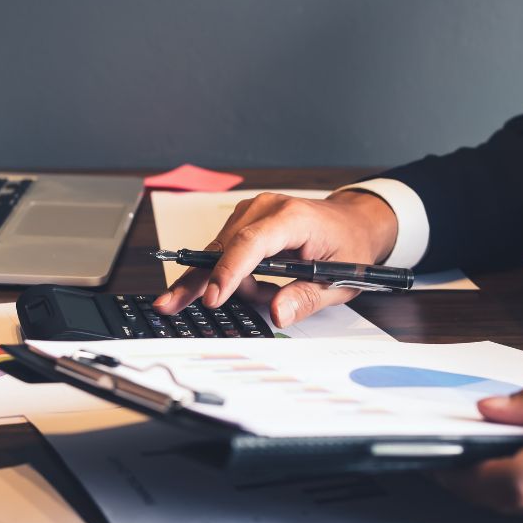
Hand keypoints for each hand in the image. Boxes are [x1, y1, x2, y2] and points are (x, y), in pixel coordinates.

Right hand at [153, 190, 398, 326]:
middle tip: (170, 305)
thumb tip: (278, 313)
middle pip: (221, 248)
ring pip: (219, 253)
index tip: (213, 298)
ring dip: (234, 283)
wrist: (352, 222)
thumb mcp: (340, 281)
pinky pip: (225, 252)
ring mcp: (251, 211)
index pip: (251, 243)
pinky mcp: (243, 220)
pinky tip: (257, 283)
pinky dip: (234, 274)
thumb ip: (306, 298)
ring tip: (266, 294)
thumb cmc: (347, 245)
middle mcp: (266, 208)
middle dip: (203, 282)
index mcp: (293, 218)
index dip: (228, 272)